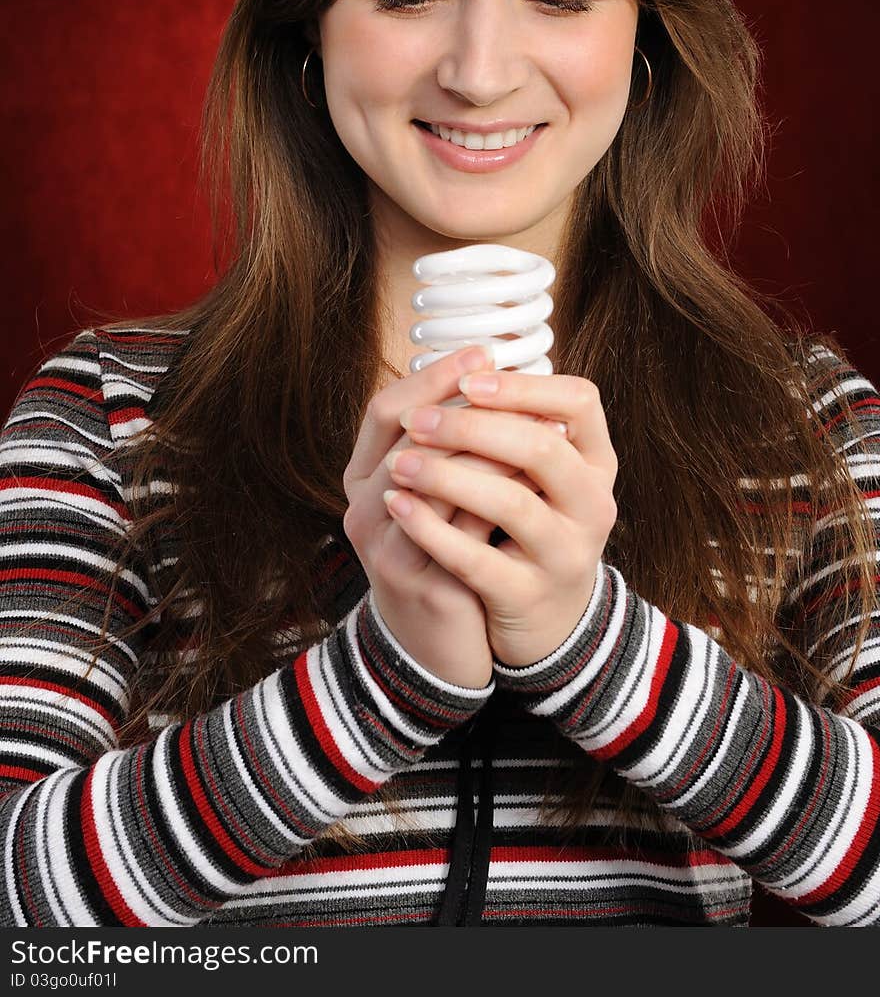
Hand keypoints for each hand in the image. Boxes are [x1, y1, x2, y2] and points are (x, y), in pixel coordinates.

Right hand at [343, 345, 510, 687]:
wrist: (436, 646)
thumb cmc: (440, 556)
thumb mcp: (433, 496)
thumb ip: (449, 447)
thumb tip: (494, 377)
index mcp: (361, 481)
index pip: (384, 409)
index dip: (432, 377)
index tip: (481, 351)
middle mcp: (362, 511)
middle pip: (405, 434)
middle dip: (467, 402)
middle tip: (517, 381)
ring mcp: (388, 550)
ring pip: (437, 479)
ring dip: (492, 445)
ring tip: (538, 420)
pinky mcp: (425, 584)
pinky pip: (467, 530)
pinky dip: (504, 497)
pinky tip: (540, 479)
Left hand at [383, 370, 618, 667]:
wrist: (547, 621)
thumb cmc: (530, 528)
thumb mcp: (540, 475)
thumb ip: (515, 426)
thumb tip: (464, 364)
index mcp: (596, 461)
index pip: (581, 402)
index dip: (525, 386)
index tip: (472, 378)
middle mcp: (593, 504)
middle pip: (541, 448)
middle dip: (473, 427)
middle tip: (420, 420)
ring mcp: (566, 554)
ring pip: (512, 505)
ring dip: (447, 476)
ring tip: (398, 463)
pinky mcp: (529, 596)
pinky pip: (479, 561)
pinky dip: (433, 530)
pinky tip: (397, 506)